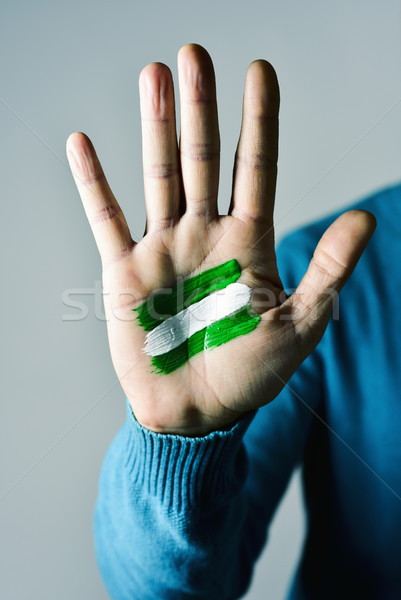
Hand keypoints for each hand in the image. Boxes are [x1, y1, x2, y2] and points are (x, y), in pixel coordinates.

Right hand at [66, 44, 374, 435]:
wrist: (197, 412)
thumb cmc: (250, 374)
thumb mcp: (301, 323)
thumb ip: (329, 269)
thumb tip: (366, 217)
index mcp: (249, 243)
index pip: (257, 168)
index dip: (260, 120)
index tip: (261, 71)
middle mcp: (205, 234)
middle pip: (205, 159)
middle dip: (202, 107)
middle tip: (196, 53)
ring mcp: (164, 249)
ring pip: (160, 175)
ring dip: (155, 126)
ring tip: (155, 76)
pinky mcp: (126, 273)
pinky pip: (107, 219)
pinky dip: (93, 184)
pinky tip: (83, 144)